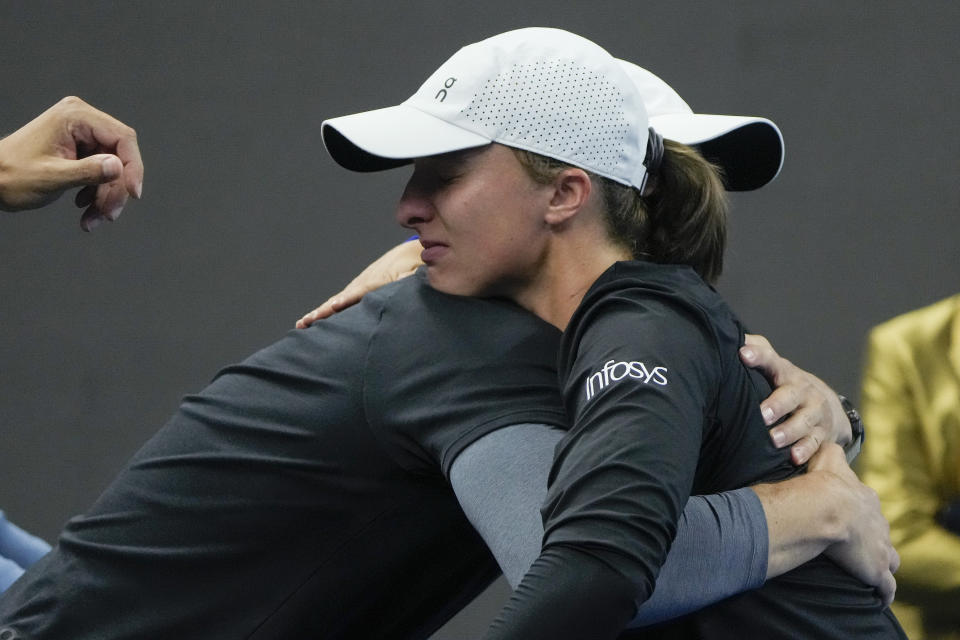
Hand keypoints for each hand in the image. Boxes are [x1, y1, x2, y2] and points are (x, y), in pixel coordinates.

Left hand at [0, 96, 143, 229]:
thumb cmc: (11, 176)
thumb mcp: (51, 177)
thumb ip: (86, 171)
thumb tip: (118, 167)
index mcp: (76, 117)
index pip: (122, 138)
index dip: (132, 167)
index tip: (132, 194)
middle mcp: (82, 121)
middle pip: (119, 157)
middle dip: (115, 190)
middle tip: (107, 215)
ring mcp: (81, 135)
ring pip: (113, 170)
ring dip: (107, 198)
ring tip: (93, 219)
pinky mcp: (80, 150)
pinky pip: (102, 173)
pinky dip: (97, 195)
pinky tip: (84, 208)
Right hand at [296, 240, 423, 327]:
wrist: (404, 255)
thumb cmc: (411, 267)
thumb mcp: (413, 274)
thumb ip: (410, 281)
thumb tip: (409, 287)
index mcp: (374, 282)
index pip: (356, 293)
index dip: (344, 301)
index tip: (333, 307)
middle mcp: (360, 284)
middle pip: (338, 299)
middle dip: (322, 311)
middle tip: (306, 321)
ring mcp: (356, 287)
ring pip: (334, 302)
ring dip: (318, 312)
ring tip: (301, 324)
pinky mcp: (356, 291)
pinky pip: (339, 302)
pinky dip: (325, 311)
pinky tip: (313, 321)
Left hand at [739, 334, 849, 464]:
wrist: (825, 404)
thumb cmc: (784, 383)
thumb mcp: (772, 365)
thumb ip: (755, 350)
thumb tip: (729, 336)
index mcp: (785, 373)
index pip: (771, 360)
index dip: (758, 356)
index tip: (743, 354)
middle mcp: (802, 391)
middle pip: (791, 396)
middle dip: (777, 405)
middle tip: (762, 414)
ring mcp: (815, 413)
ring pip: (804, 422)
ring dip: (789, 431)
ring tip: (774, 440)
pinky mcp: (822, 434)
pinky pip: (815, 443)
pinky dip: (806, 451)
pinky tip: (795, 458)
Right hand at [808, 444, 898, 606]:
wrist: (828, 506)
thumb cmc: (824, 483)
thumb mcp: (827, 458)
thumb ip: (829, 449)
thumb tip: (826, 441)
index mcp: (866, 500)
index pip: (869, 508)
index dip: (860, 514)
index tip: (850, 519)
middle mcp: (878, 524)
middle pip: (882, 533)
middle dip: (874, 539)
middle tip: (859, 546)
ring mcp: (880, 548)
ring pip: (890, 558)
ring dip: (882, 563)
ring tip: (871, 571)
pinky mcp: (877, 569)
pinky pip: (886, 586)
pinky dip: (884, 591)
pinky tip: (879, 597)